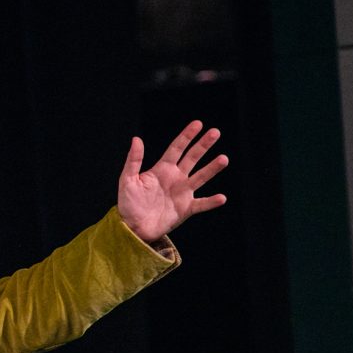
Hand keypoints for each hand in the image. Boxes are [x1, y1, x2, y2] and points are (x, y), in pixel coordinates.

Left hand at [117, 120, 227, 241]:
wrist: (133, 228)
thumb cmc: (128, 203)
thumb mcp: (128, 180)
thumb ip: (133, 160)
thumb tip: (136, 139)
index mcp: (162, 169)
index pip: (177, 148)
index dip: (187, 136)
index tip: (198, 124)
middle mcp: (175, 178)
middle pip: (192, 158)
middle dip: (203, 145)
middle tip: (215, 132)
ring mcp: (182, 193)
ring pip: (200, 177)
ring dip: (212, 169)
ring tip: (224, 159)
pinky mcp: (186, 209)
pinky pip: (201, 204)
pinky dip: (211, 202)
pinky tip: (221, 198)